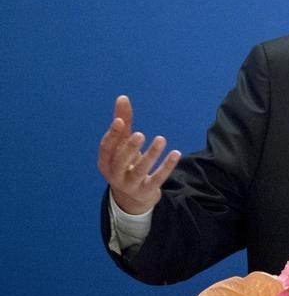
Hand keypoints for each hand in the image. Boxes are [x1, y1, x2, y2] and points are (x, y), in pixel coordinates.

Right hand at [98, 95, 180, 214]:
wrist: (132, 197)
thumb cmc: (125, 163)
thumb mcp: (122, 145)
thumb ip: (123, 123)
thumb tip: (122, 97)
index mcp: (105, 162)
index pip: (106, 148)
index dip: (112, 135)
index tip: (119, 121)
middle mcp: (114, 175)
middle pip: (120, 162)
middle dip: (129, 148)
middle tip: (140, 134)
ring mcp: (130, 186)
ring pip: (140, 171)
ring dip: (151, 155)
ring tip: (161, 139)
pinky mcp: (146, 191)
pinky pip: (157, 179)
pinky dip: (166, 167)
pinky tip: (176, 153)